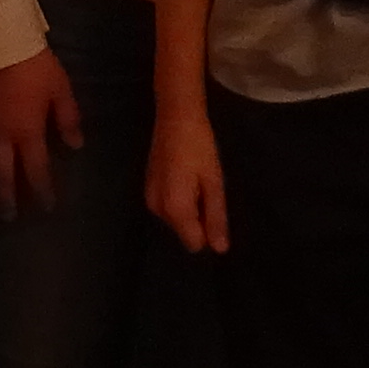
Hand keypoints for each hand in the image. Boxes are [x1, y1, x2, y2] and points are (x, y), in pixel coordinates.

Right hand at [0, 49, 83, 214]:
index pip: (35, 170)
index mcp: (26, 133)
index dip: (41, 191)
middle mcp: (0, 136)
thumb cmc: (33, 65)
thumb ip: (67, 118)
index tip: (45, 207)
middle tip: (7, 216)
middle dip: (6, 196)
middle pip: (1, 173)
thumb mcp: (60, 89)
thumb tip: (76, 145)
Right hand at [145, 104, 229, 255]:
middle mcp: (157, 209)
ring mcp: (150, 199)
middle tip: (207, 188)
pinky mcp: (148, 189)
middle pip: (185, 231)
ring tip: (196, 179)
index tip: (215, 206)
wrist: (175, 117)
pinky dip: (180, 200)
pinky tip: (185, 176)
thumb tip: (220, 250)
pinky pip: (169, 208)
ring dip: (190, 208)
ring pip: (177, 220)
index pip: (194, 243)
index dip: (209, 231)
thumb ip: (216, 217)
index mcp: (175, 209)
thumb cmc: (199, 147)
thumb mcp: (214, 182)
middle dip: (199, 218)